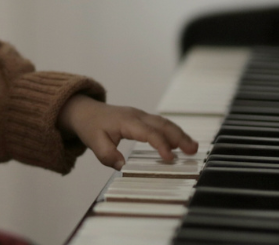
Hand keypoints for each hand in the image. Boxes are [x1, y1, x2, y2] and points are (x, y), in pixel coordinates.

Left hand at [58, 94, 197, 166]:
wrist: (84, 111)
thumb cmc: (90, 126)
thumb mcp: (93, 142)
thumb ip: (107, 155)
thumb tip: (122, 166)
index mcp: (126, 121)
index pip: (148, 133)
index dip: (160, 145)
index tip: (170, 158)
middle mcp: (137, 116)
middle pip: (162, 124)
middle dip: (179, 137)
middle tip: (193, 151)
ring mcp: (141, 116)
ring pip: (164, 122)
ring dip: (180, 134)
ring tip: (193, 147)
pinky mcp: (142, 119)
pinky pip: (161, 124)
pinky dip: (173, 132)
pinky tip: (180, 143)